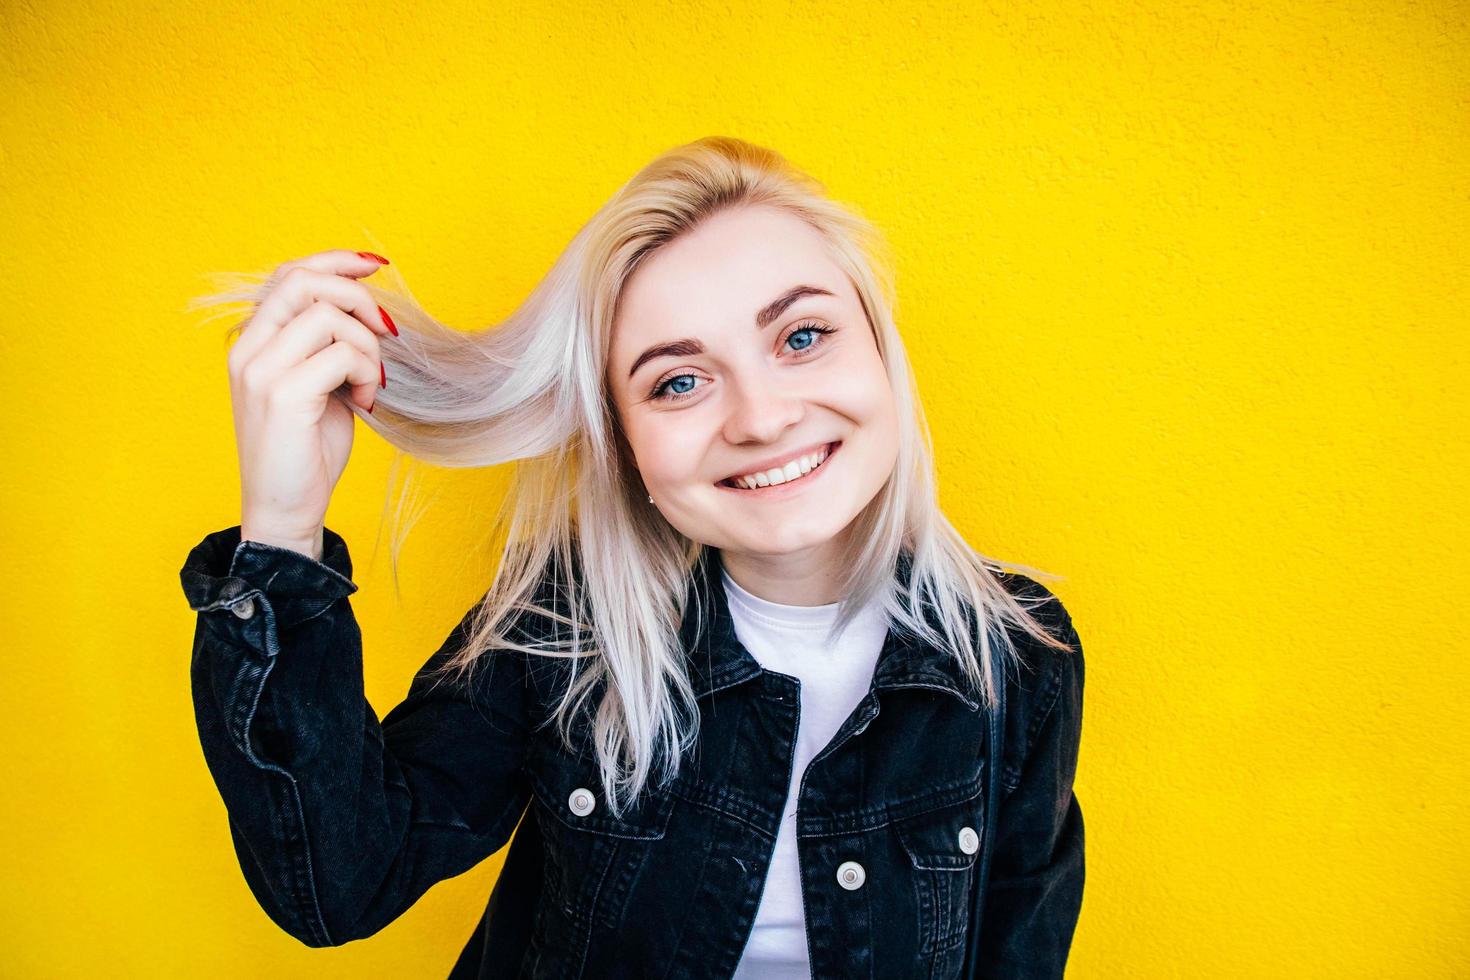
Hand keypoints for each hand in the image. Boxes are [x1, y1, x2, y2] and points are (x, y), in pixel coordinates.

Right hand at [226, 248, 395, 557]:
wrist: (284, 508)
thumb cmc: (306, 449)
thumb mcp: (318, 384)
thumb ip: (327, 344)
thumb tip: (368, 307)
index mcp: (251, 343)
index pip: (288, 275)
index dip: (335, 262)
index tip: (376, 266)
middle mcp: (248, 350)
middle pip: (305, 282)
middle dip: (358, 297)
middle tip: (387, 330)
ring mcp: (261, 371)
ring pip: (330, 317)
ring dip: (367, 348)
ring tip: (368, 384)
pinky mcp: (283, 394)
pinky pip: (342, 355)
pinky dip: (366, 374)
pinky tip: (364, 402)